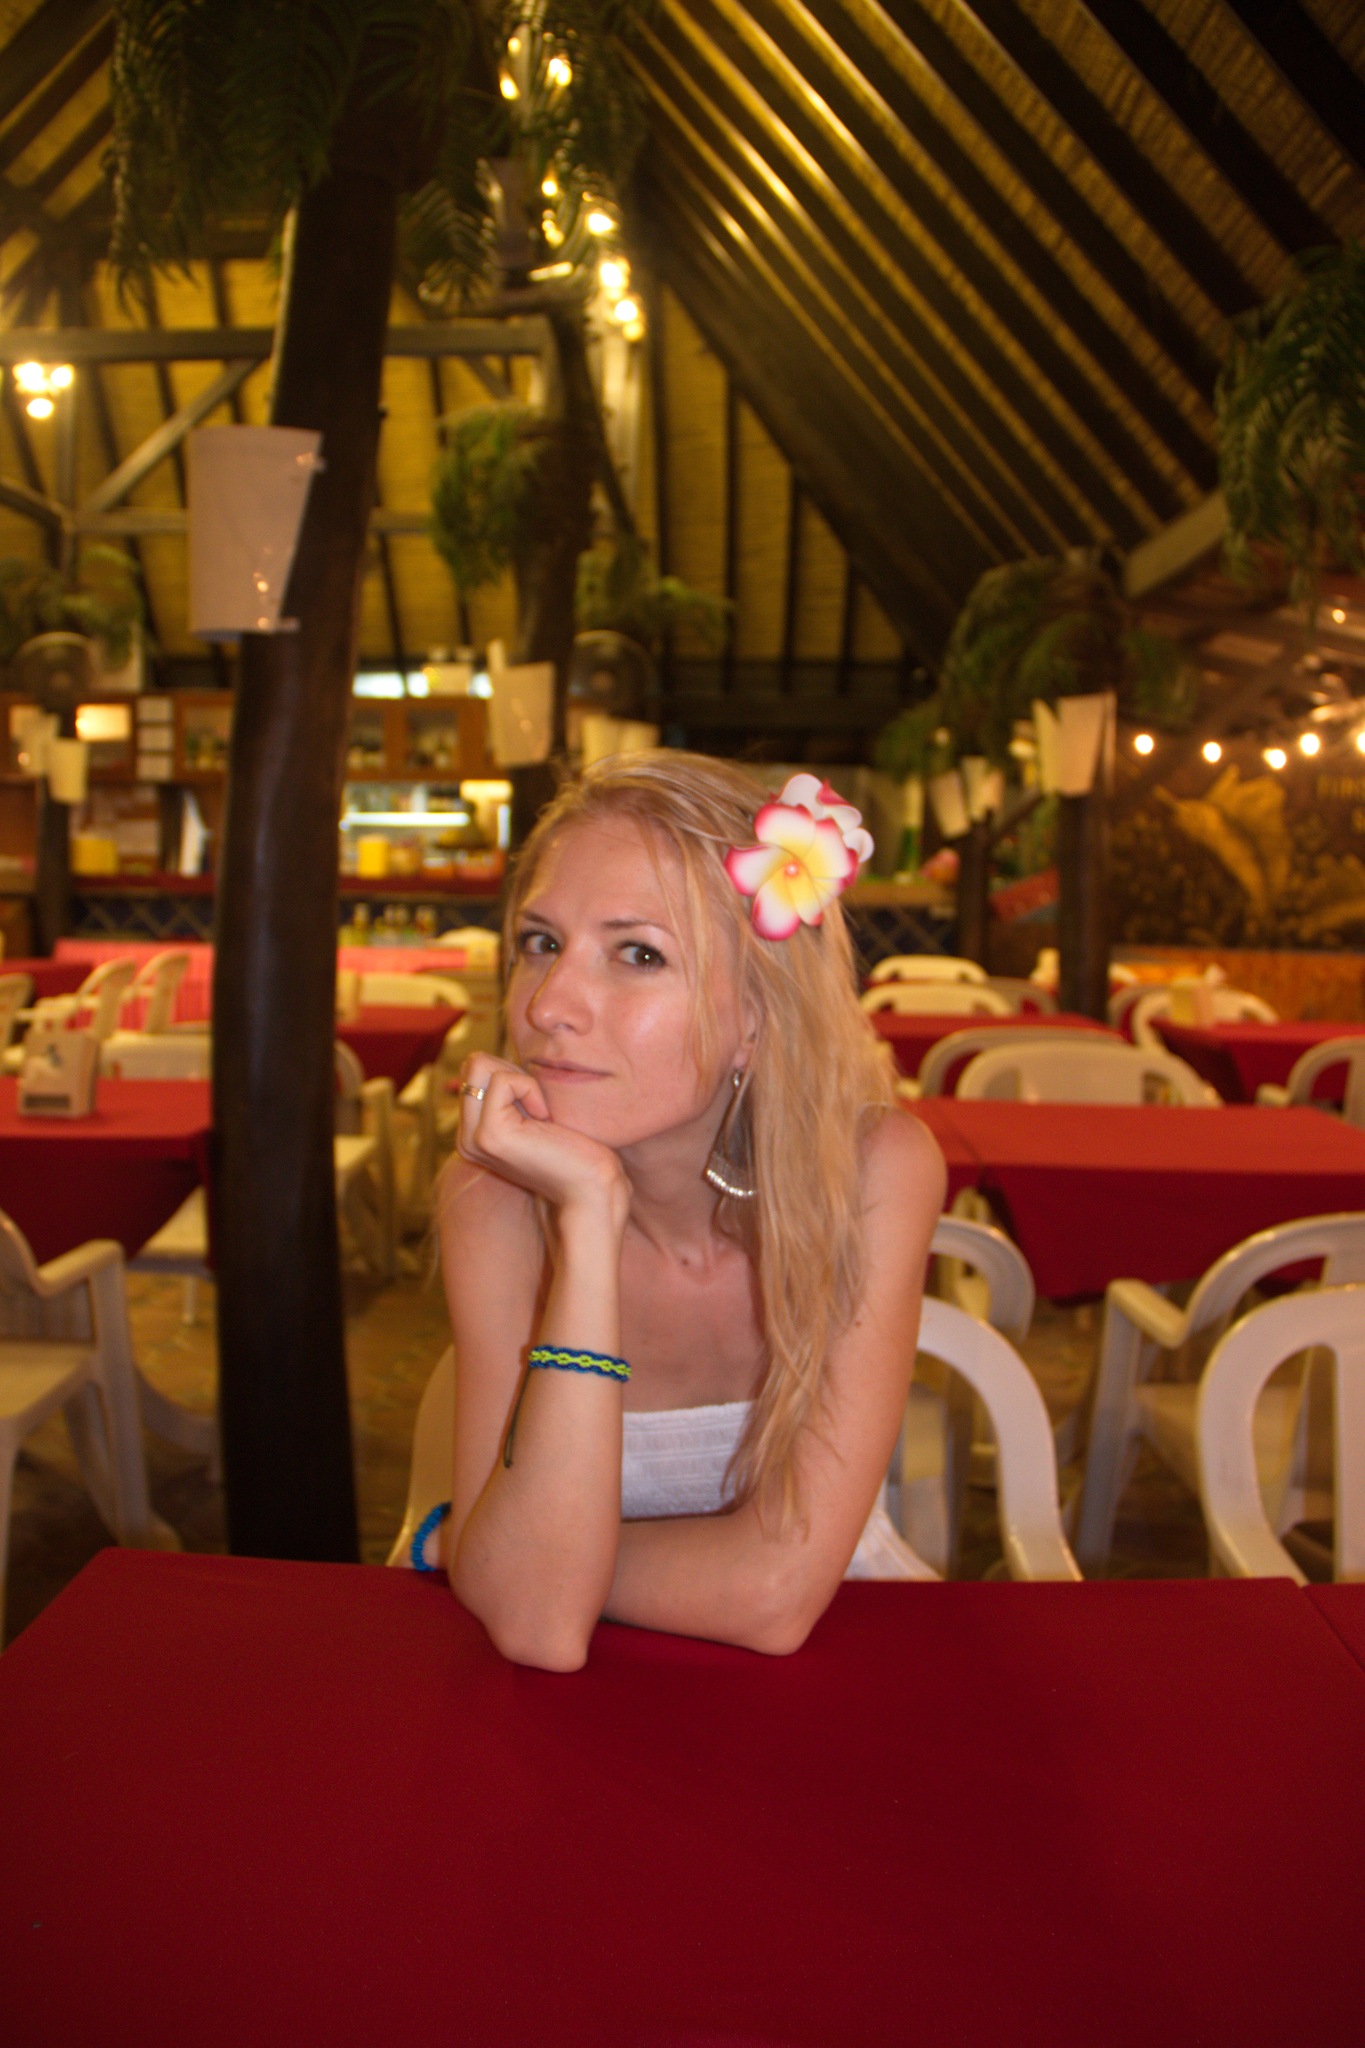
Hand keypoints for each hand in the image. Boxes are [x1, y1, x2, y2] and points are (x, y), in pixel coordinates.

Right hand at [456, 1054, 627, 1223]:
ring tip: (541, 1115)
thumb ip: (510, 1094)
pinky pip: (503, 1080)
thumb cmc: (574, 1149)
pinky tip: (545, 1119)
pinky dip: (530, 1088)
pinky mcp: (490, 1134)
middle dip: (514, 1072)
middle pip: (473, 1064)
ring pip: (479, 1065)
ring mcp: (473, 1138)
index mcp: (473, 1133)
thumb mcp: (534, 1114)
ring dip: (522, 1080)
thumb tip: (494, 1059)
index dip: (514, 1074)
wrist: (591, 1187)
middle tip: (540, 1108)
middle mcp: (465, 1138)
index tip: (538, 1107)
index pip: (475, 1071)